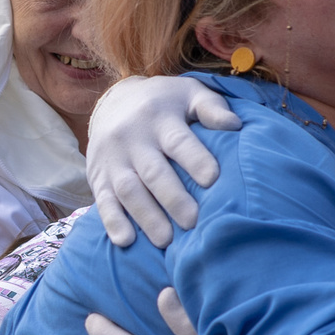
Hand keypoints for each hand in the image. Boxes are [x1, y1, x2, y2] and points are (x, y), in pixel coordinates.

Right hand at [85, 75, 243, 248]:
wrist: (112, 102)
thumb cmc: (163, 104)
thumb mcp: (187, 94)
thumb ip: (211, 107)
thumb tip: (235, 125)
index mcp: (159, 117)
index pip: (178, 141)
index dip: (195, 159)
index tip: (212, 179)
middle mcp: (133, 138)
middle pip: (153, 172)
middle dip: (173, 198)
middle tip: (193, 222)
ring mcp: (114, 161)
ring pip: (128, 190)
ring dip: (146, 217)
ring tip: (166, 241)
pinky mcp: (99, 178)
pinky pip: (103, 201)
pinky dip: (113, 222)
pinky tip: (126, 241)